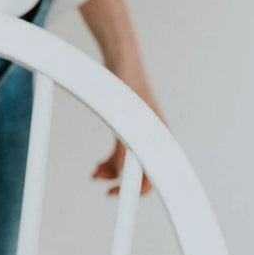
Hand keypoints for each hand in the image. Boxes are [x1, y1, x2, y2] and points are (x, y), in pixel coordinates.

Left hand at [94, 59, 162, 196]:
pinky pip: (123, 151)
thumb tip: (122, 172)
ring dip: (112, 171)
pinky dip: (111, 160)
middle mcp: (154, 136)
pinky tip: (98, 165)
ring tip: (94, 174)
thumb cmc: (125, 86)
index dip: (138, 190)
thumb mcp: (123, 119)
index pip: (155, 173)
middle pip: (143, 169)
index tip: (116, 194)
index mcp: (159, 136)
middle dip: (122, 180)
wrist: (121, 60)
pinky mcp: (131, 126)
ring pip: (130, 162)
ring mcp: (143, 131)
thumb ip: (125, 146)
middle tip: (103, 186)